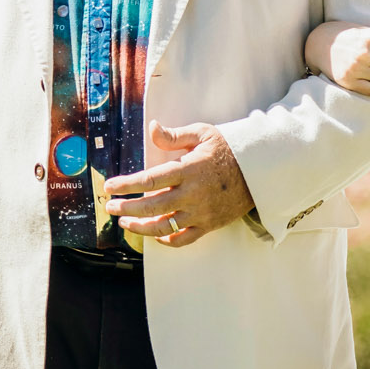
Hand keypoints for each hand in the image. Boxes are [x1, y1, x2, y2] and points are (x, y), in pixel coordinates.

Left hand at [103, 122, 255, 246]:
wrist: (259, 170)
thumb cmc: (228, 149)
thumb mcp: (203, 134)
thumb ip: (175, 135)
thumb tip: (152, 128)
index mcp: (189, 169)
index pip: (150, 179)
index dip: (126, 185)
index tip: (109, 187)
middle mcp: (193, 193)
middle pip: (151, 206)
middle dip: (127, 207)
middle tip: (110, 207)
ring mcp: (201, 212)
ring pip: (164, 226)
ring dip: (140, 227)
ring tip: (126, 222)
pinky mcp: (209, 224)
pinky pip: (184, 239)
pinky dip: (167, 240)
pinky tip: (155, 235)